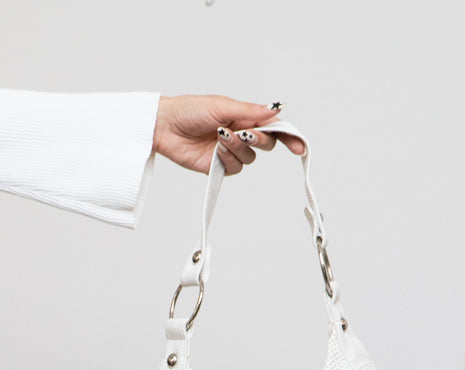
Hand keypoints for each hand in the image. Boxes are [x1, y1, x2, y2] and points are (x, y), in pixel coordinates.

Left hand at [152, 94, 305, 175]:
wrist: (166, 127)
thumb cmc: (190, 110)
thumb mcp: (223, 105)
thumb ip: (251, 111)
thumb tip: (275, 109)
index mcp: (244, 116)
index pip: (273, 127)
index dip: (288, 136)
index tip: (298, 147)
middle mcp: (241, 134)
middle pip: (266, 144)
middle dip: (260, 141)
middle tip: (246, 134)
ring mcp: (231, 151)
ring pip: (250, 158)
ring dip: (237, 147)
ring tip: (220, 137)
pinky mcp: (220, 166)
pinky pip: (235, 168)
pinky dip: (228, 159)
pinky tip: (216, 150)